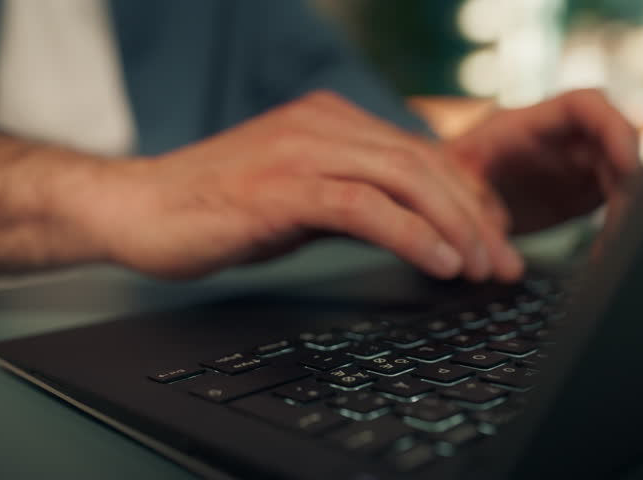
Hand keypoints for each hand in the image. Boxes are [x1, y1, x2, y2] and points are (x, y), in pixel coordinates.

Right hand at [69, 91, 524, 281]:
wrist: (139, 207)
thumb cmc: (215, 207)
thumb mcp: (298, 197)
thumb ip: (352, 200)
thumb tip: (411, 230)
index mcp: (330, 121)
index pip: (421, 154)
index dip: (467, 198)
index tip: (493, 239)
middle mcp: (322, 125)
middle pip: (426, 164)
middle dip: (475, 217)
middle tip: (504, 264)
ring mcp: (302, 151)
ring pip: (406, 180)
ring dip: (455, 228)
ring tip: (482, 269)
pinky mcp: (282, 186)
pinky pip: (364, 206)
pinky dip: (410, 234)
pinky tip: (438, 264)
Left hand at [443, 89, 639, 234]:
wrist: (442, 194)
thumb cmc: (440, 178)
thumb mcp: (450, 187)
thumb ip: (475, 208)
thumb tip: (495, 245)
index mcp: (524, 124)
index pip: (584, 105)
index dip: (613, 128)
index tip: (627, 164)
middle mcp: (558, 137)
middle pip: (614, 139)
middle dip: (629, 176)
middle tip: (625, 220)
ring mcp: (573, 162)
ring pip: (620, 171)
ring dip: (626, 206)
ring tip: (611, 244)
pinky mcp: (580, 189)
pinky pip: (612, 200)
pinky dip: (614, 225)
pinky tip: (603, 252)